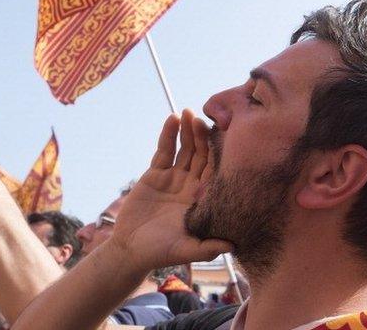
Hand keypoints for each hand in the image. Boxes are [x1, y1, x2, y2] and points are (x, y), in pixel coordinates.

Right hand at [108, 110, 231, 271]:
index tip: (222, 136)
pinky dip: (168, 135)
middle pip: (201, 155)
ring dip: (187, 131)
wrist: (132, 249)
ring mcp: (174, 177)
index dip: (218, 153)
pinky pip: (164, 151)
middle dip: (202, 137)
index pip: (215, 172)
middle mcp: (191, 185)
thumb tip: (234, 245)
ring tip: (188, 113)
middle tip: (202, 119)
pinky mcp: (155, 173)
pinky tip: (172, 119)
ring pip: (184, 149)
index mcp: (203, 199)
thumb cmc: (161, 253)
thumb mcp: (187, 250)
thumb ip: (208, 248)